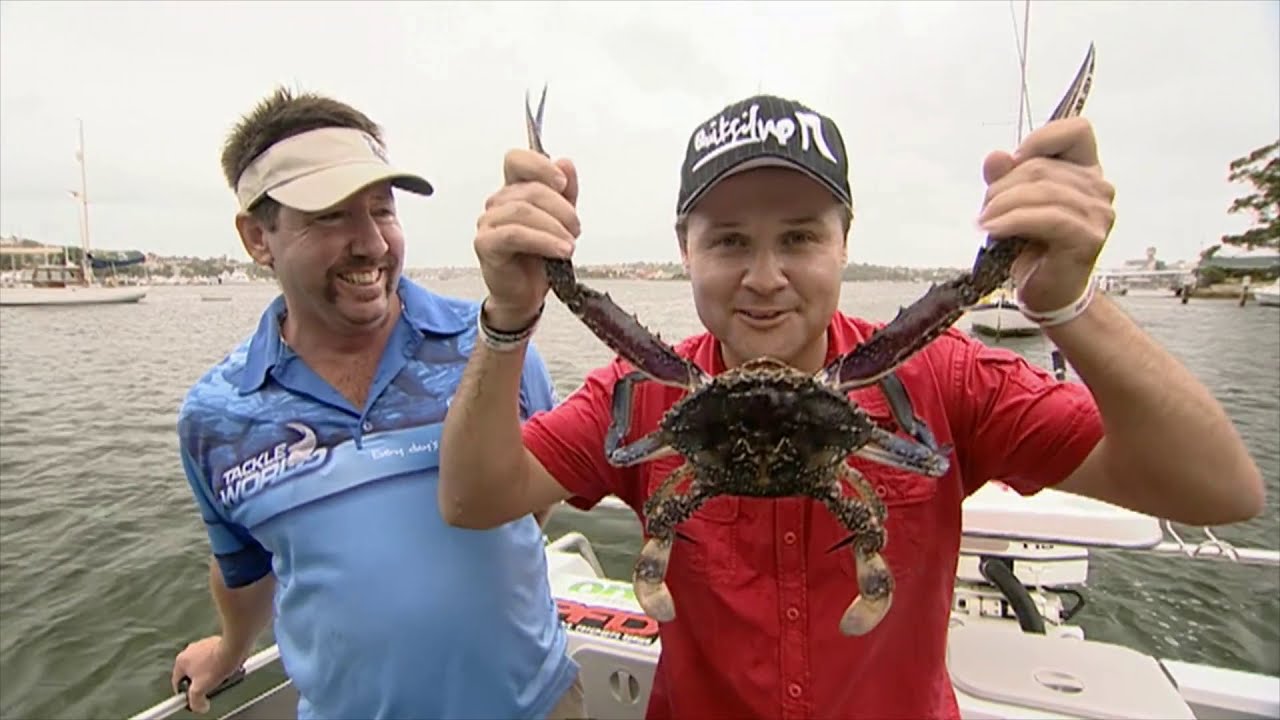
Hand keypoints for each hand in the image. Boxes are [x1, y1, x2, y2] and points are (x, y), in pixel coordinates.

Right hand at [170, 636, 241, 713]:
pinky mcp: (213, 642)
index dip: (185, 692)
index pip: (177, 682)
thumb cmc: (217, 665)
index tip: (193, 696)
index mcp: (181, 661)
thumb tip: (199, 706)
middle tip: (207, 687)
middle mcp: (189, 650)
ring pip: (202, 665)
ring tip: (218, 677)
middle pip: (190, 673)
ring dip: (208, 672)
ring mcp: (202, 645)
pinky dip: (217, 663)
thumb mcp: (201, 689)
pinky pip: (213, 657)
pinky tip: (224, 668)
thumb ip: (195, 701)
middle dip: (198, 682)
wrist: (233, 649)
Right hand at [474, 148, 580, 329]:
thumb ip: (565, 194)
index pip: (516, 160)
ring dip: (554, 226)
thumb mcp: (562, 222)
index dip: (539, 165)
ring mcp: (488, 222)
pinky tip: (560, 251)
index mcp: (514, 191)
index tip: (562, 183)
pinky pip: (515, 234)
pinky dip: (543, 240)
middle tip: (575, 228)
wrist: (526, 294)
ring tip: (569, 245)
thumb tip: (565, 163)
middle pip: (529, 189)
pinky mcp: (486, 243)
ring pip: (523, 210)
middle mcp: (498, 203)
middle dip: (560, 208)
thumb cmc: (539, 258)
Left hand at [977, 116, 1115, 312]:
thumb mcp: (1013, 203)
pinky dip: (1012, 221)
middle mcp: (1098, 187)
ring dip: (1003, 205)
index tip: (1013, 163)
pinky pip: (1046, 218)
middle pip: (1042, 166)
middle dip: (1003, 185)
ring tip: (986, 221)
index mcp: (1086, 170)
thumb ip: (1005, 176)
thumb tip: (997, 156)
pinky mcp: (1087, 237)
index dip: (1041, 139)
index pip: (1076, 130)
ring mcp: (1097, 212)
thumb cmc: (1033, 246)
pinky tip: (994, 229)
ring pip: (1041, 191)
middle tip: (985, 208)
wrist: (1047, 291)